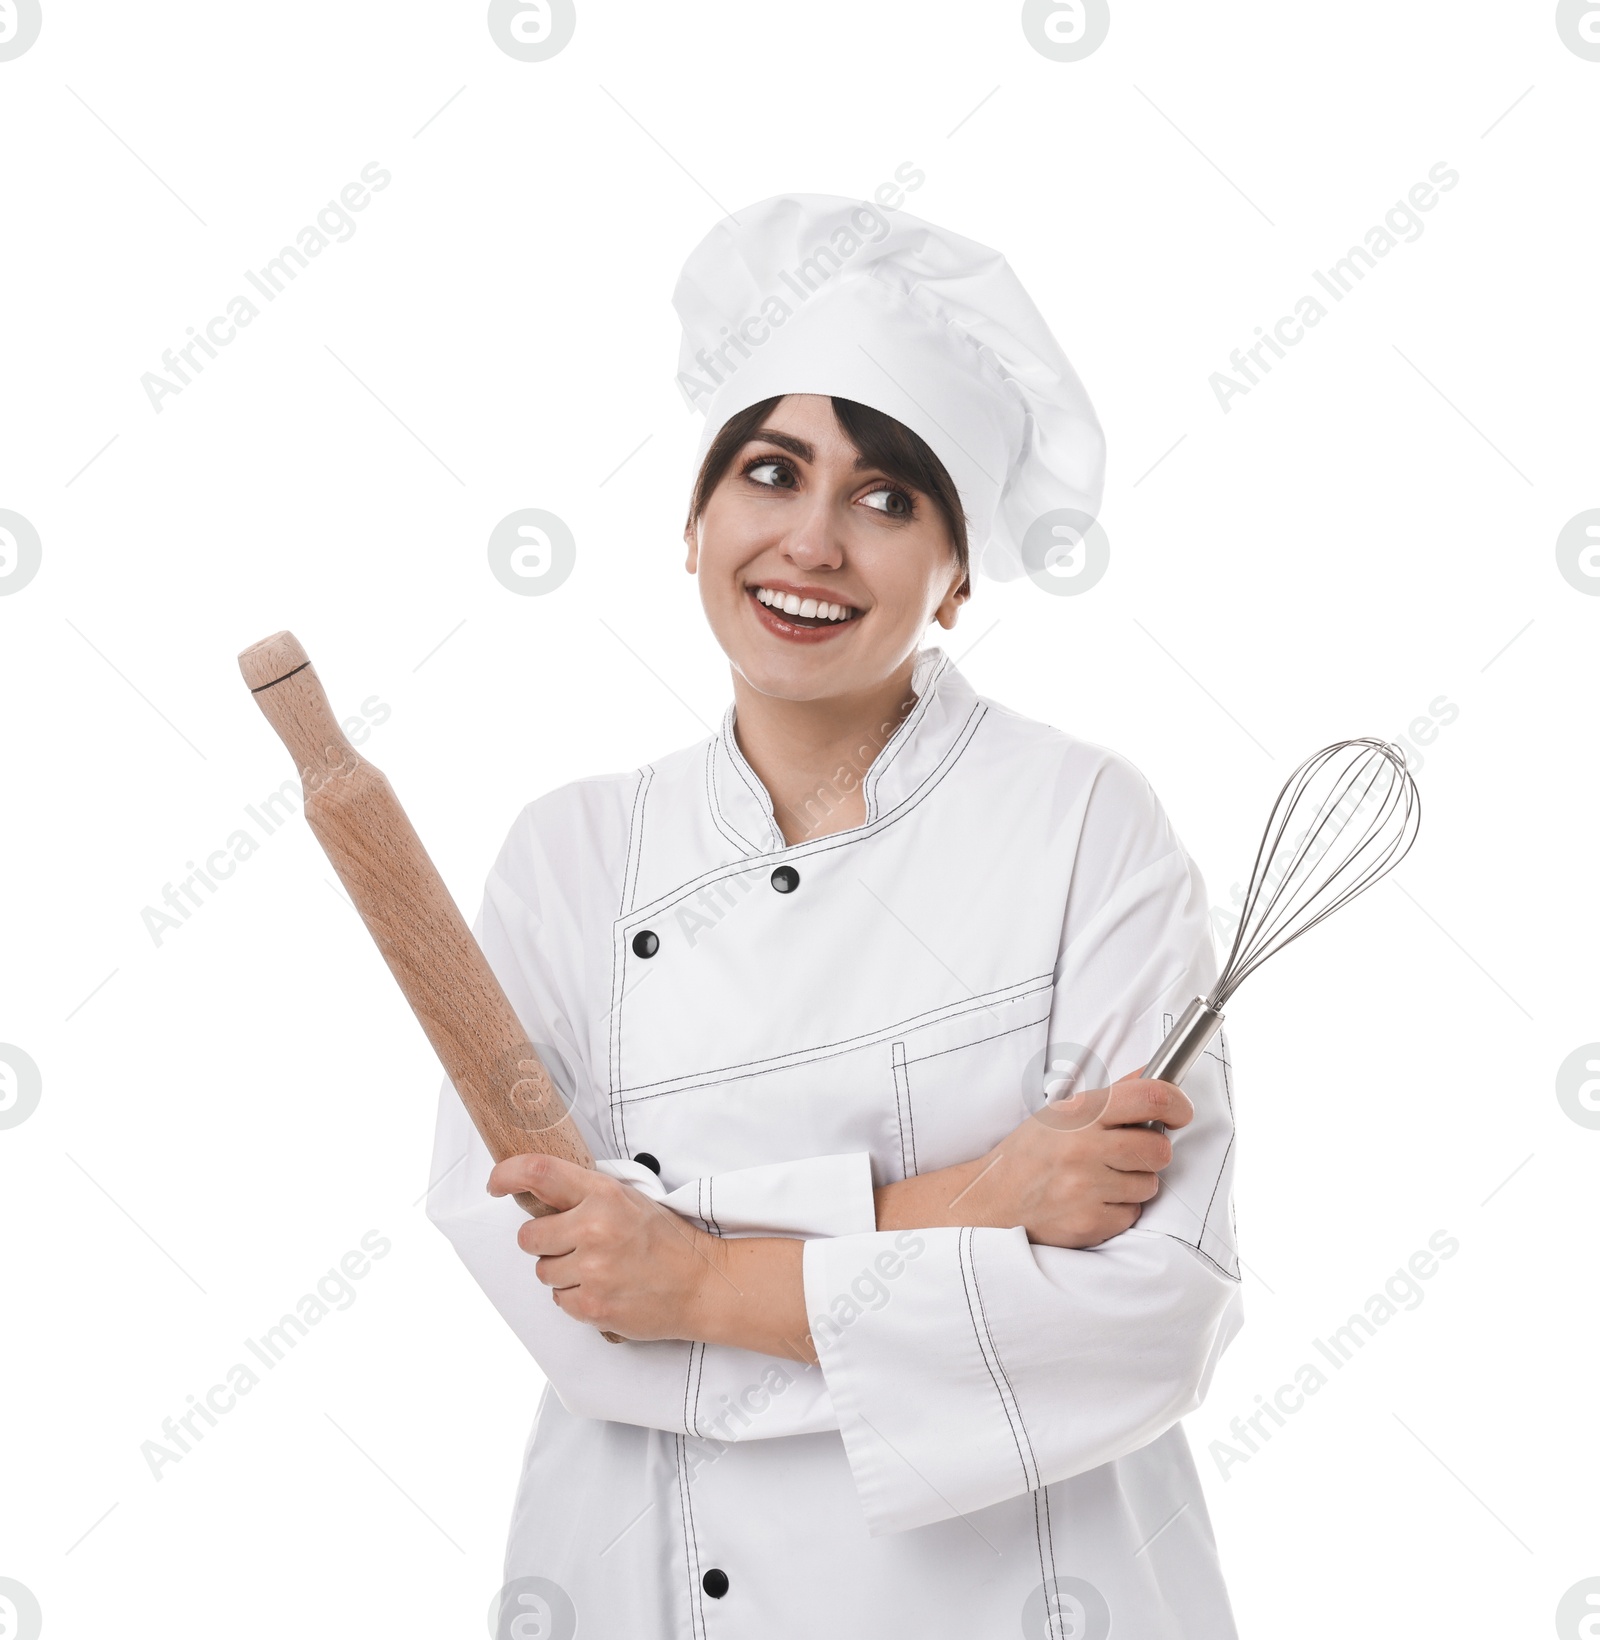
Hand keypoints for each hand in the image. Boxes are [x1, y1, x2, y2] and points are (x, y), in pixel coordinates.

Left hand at [487, 1153, 722, 1341]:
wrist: (701, 1284)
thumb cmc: (666, 1241)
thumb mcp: (629, 1200)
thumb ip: (586, 1196)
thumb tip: (541, 1195)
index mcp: (604, 1195)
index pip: (540, 1172)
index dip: (508, 1174)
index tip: (496, 1183)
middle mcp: (594, 1228)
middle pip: (528, 1237)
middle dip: (545, 1242)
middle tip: (574, 1244)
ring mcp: (592, 1270)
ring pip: (542, 1272)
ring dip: (562, 1272)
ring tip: (598, 1269)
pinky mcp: (592, 1305)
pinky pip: (558, 1300)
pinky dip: (576, 1298)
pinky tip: (604, 1288)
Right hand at [875, 1069, 1191, 1248]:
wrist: (992, 1201)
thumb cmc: (1030, 1153)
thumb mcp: (1062, 1113)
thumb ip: (1112, 1096)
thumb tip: (1154, 1075)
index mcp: (1080, 1113)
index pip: (1150, 1096)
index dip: (1178, 1104)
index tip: (1181, 1113)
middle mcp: (1084, 1148)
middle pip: (1159, 1149)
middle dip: (1152, 1152)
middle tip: (1128, 1153)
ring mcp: (1086, 1187)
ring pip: (1149, 1185)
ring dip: (1134, 1183)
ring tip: (1100, 1179)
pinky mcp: (1090, 1222)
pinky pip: (1132, 1214)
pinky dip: (1118, 1209)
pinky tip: (1091, 1201)